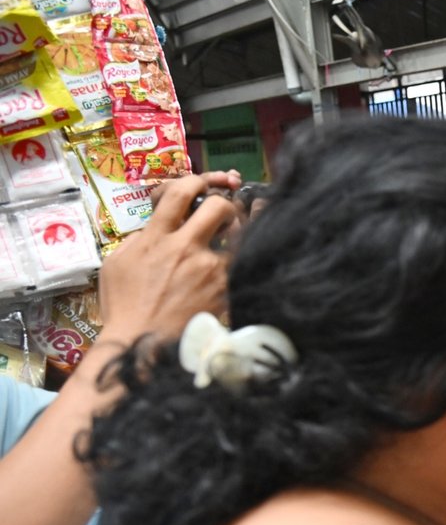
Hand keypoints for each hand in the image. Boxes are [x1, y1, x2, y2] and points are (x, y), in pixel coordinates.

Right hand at [98, 173, 236, 344]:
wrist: (141, 344)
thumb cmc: (124, 305)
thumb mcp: (117, 263)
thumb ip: (140, 239)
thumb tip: (158, 226)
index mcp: (156, 238)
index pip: (179, 193)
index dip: (195, 181)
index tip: (200, 184)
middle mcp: (186, 248)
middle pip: (219, 207)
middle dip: (224, 204)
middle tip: (223, 214)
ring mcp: (210, 270)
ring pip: (240, 235)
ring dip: (239, 232)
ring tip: (234, 236)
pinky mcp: (226, 289)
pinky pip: (243, 263)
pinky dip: (245, 257)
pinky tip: (249, 254)